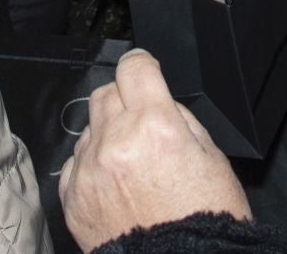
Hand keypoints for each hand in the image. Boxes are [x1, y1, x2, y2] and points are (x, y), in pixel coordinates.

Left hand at [60, 50, 248, 248]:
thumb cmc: (204, 221)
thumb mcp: (213, 158)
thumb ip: (181, 120)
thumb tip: (160, 101)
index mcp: (155, 127)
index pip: (134, 67)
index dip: (143, 64)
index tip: (144, 70)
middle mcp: (116, 143)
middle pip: (106, 93)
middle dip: (125, 100)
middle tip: (143, 123)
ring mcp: (89, 170)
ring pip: (89, 127)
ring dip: (107, 134)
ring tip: (133, 164)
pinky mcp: (72, 197)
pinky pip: (75, 163)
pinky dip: (92, 165)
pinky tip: (115, 183)